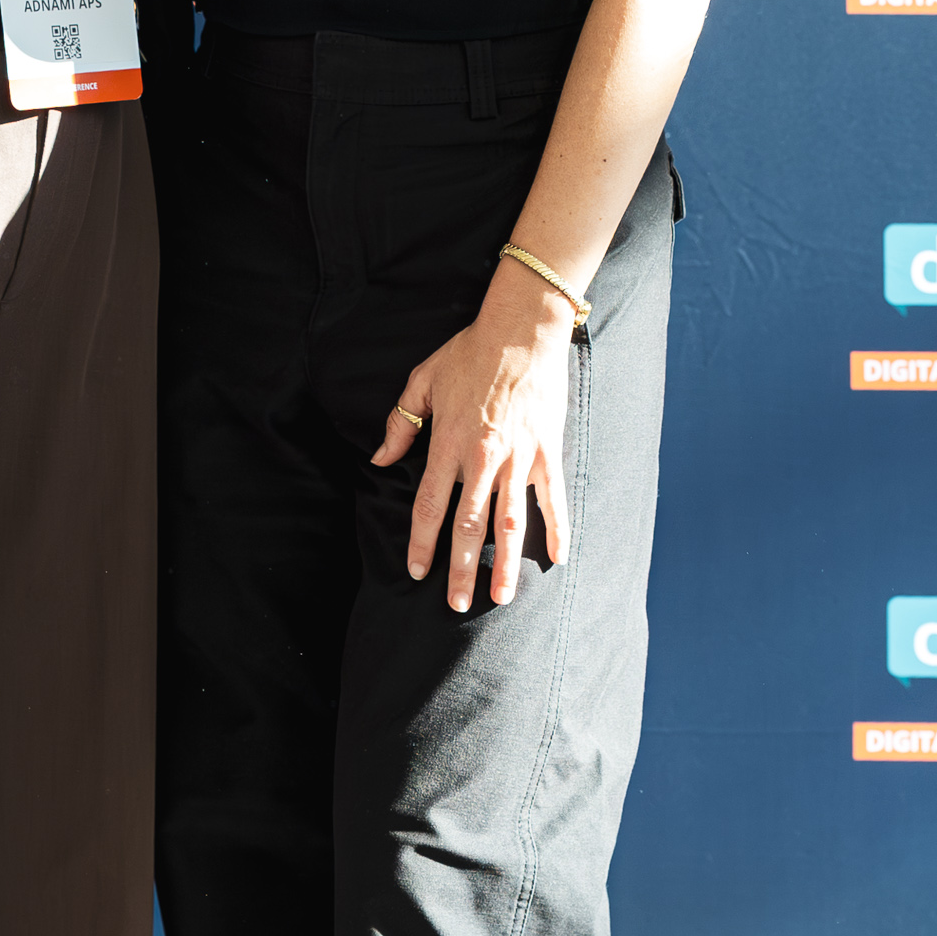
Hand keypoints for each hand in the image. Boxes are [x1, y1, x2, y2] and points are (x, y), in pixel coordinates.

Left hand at [373, 277, 576, 612]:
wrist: (521, 330)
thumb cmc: (469, 352)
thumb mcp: (422, 380)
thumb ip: (400, 423)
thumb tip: (379, 459)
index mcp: (448, 444)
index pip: (430, 506)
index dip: (423, 543)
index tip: (418, 572)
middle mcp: (482, 459)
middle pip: (469, 526)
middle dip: (461, 569)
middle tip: (456, 605)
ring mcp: (518, 458)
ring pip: (511, 523)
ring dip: (505, 564)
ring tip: (501, 598)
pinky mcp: (546, 452)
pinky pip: (552, 499)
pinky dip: (556, 529)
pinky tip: (556, 559)